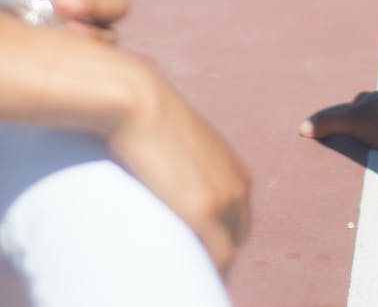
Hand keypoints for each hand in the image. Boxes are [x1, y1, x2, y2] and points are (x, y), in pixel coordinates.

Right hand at [106, 65, 251, 273]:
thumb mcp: (181, 138)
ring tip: (180, 274)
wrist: (140, 102)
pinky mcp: (204, 213)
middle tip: (185, 264)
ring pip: (226, 253)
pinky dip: (206, 273)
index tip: (195, 247)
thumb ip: (185, 160)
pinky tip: (183, 276)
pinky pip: (217, 259)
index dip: (219, 235)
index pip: (237, 218)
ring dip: (207, 266)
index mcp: (235, 171)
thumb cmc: (148, 114)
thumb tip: (161, 168)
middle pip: (236, 237)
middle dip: (215, 252)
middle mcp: (238, 187)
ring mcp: (224, 201)